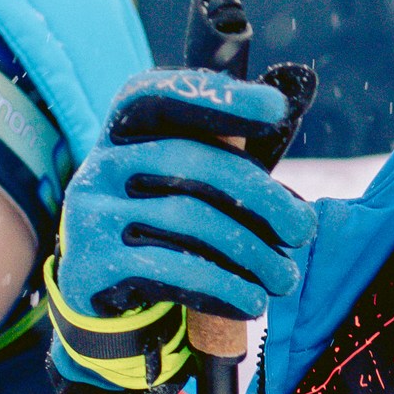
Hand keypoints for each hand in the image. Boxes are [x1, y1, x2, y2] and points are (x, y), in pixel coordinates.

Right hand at [57, 70, 317, 324]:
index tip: (276, 110)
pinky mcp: (92, 264)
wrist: (102, 288)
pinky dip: (223, 287)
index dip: (218, 98)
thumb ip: (227, 144)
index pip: (163, 96)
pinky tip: (254, 301)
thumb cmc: (164, 222)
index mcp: (125, 131)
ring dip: (251, 253)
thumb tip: (294, 92)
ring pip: (187, 219)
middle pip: (190, 161)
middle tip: (302, 230)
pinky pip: (171, 269)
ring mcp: (90, 214)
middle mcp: (101, 165)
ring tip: (285, 278)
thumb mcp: (187, 179)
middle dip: (259, 197)